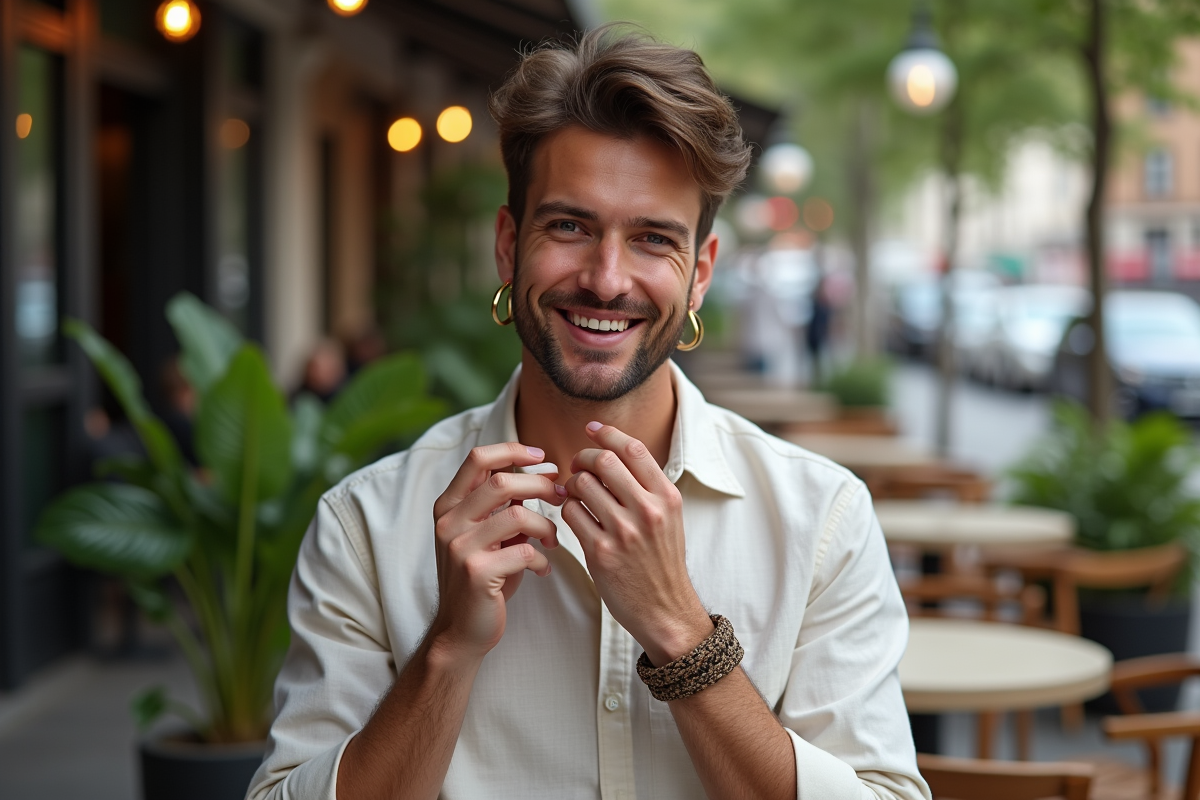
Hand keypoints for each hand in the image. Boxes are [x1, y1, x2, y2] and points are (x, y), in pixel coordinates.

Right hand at [430, 443, 565, 659]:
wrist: (461, 629)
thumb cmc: (484, 576)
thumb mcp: (489, 534)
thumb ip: (505, 505)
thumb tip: (545, 472)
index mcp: (449, 505)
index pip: (478, 458)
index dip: (513, 451)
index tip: (542, 458)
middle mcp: (449, 521)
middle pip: (502, 482)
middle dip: (540, 486)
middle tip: (561, 497)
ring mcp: (460, 547)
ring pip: (517, 515)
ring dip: (546, 526)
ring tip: (553, 541)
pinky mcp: (477, 572)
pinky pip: (524, 552)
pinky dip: (542, 559)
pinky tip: (543, 569)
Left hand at [562, 423, 712, 665]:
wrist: (665, 609)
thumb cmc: (662, 561)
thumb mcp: (669, 518)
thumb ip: (646, 486)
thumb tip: (612, 452)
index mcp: (667, 497)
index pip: (633, 449)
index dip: (608, 434)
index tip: (592, 430)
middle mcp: (648, 510)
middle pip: (604, 461)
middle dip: (583, 458)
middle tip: (577, 466)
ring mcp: (624, 531)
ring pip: (583, 485)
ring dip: (572, 485)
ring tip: (575, 494)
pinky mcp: (601, 552)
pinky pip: (571, 513)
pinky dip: (567, 509)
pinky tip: (573, 516)